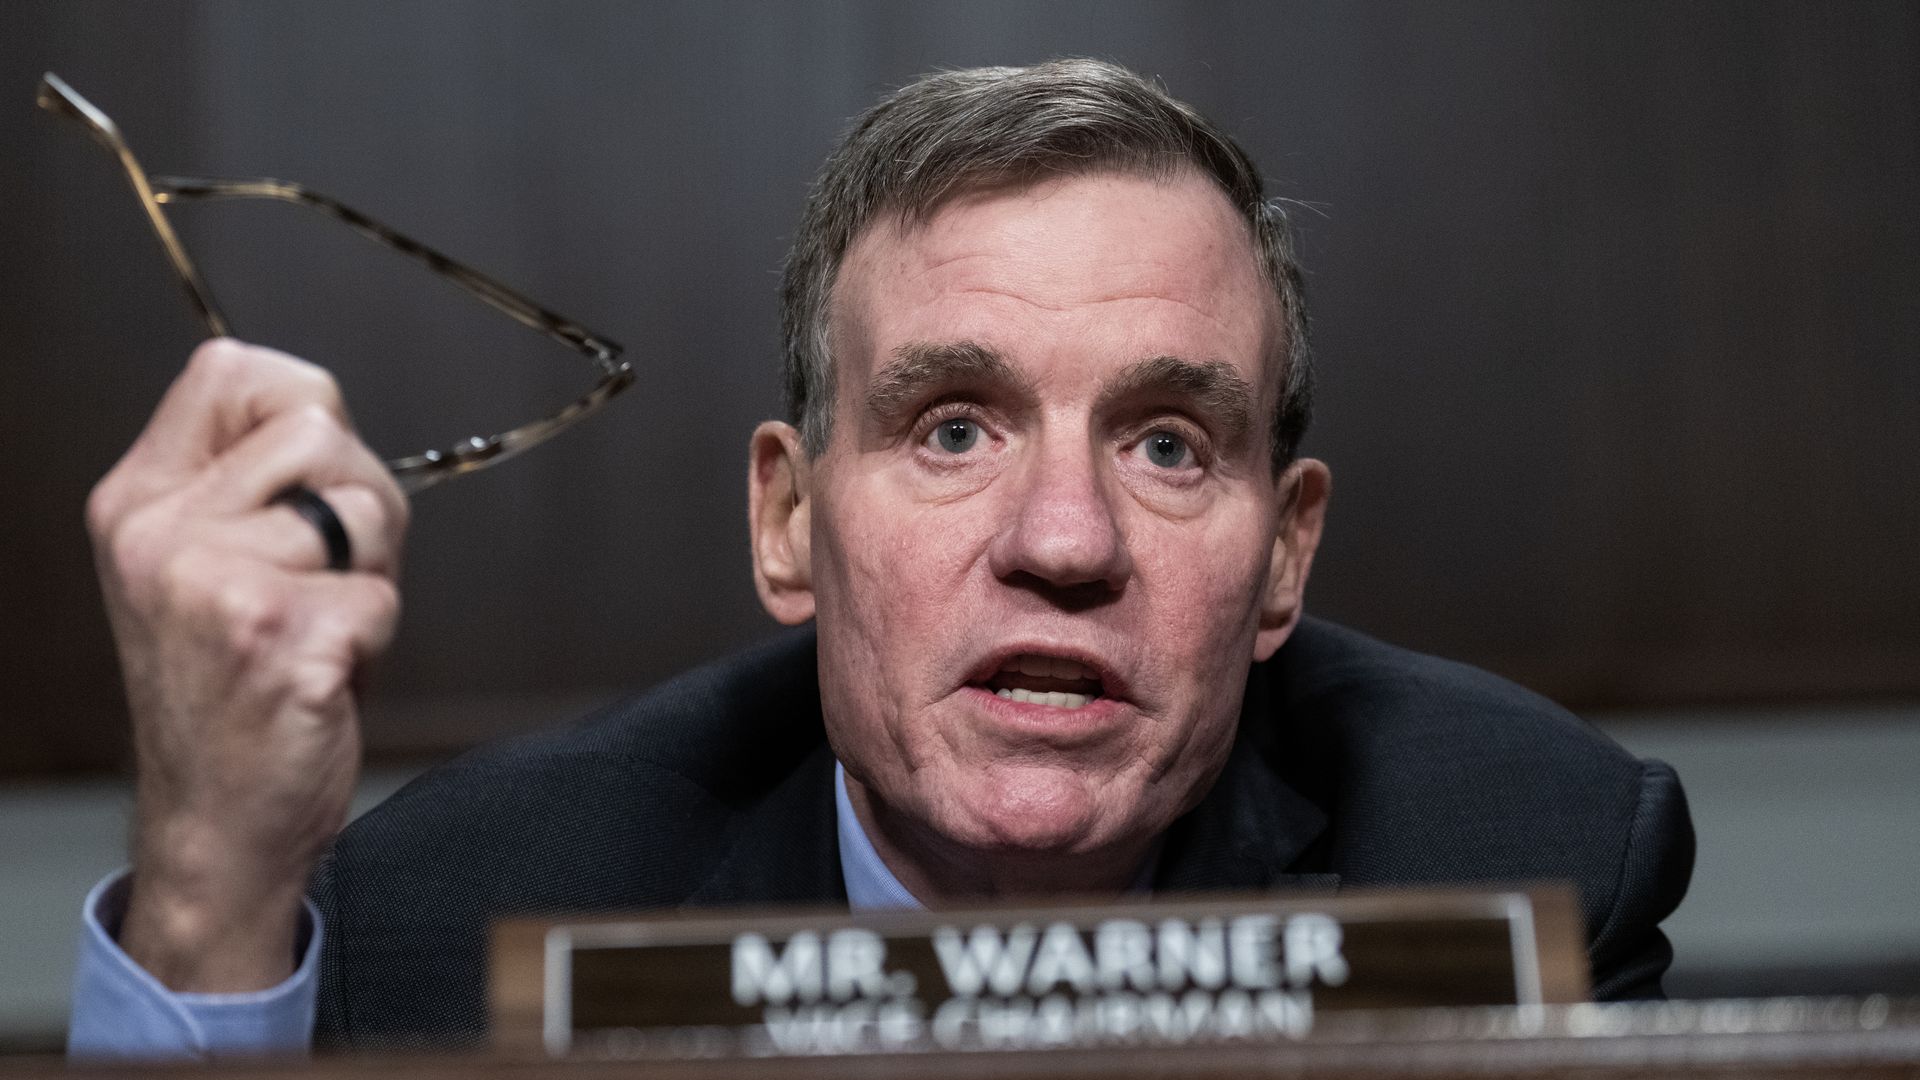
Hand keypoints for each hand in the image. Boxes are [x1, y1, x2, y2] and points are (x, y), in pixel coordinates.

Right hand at [87, 339, 408, 991]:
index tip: (310, 479)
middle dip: (359, 501)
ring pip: (363, 510)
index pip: (232, 369)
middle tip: (328, 577)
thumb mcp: (210, 564)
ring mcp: (210, 584)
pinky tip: (326, 671)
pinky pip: (379, 596)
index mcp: (140, 500)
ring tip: (322, 625)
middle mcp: (160, 532)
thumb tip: (324, 413)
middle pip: (320, 431)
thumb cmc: (235, 691)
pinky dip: (377, 636)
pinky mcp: (273, 635)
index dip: (304, 406)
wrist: (218, 819)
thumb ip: (253, 482)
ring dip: (371, 573)